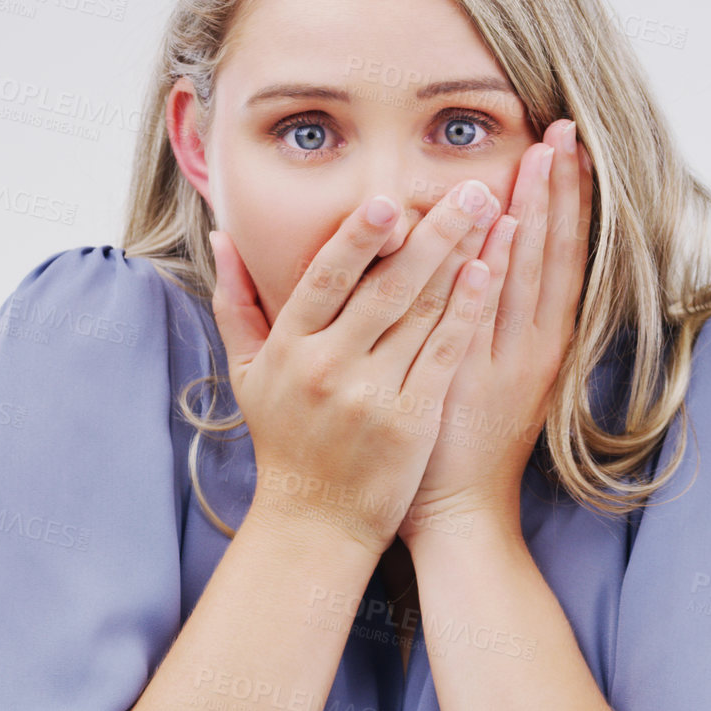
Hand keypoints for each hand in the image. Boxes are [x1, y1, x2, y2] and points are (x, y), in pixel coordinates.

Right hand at [207, 179, 503, 556]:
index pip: (326, 279)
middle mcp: (327, 368)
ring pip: (422, 313)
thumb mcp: (246, 372)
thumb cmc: (284, 440)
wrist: (314, 523)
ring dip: (460, 257)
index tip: (390, 199)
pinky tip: (488, 272)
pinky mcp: (411, 421)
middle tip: (469, 188)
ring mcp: (371, 395)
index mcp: (289, 349)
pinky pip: (444, 354)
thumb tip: (221, 235)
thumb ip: (235, 300)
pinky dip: (466, 311)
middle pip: (386, 287)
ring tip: (489, 213)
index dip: (358, 237)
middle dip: (432, 232)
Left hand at [398, 118, 593, 550]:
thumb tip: (488, 255)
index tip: (570, 147)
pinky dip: (497, 269)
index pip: (563, 254)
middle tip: (566, 127)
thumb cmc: (468, 444)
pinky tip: (500, 227)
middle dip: (559, 187)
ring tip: (545, 154)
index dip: (568, 199)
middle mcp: (534, 344)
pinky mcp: (473, 376)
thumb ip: (495, 318)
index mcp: (543, 342)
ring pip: (527, 272)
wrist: (459, 513)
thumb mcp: (498, 375)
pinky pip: (487, 313)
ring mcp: (507, 359)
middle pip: (553, 250)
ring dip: (536, 210)